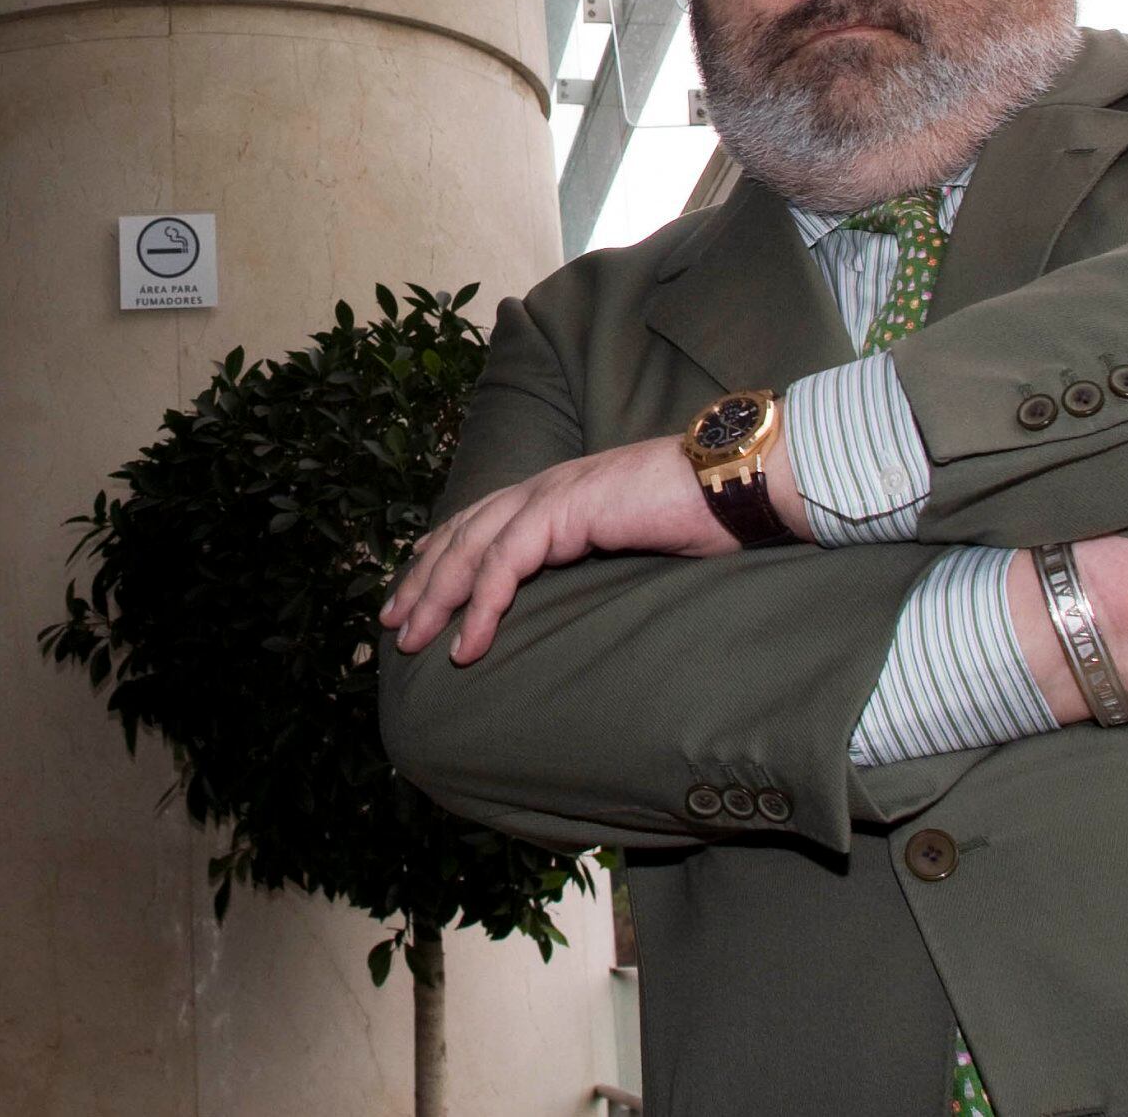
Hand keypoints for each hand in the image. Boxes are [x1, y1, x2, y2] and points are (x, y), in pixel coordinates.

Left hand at [382, 437, 735, 663]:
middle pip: (461, 534)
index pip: (480, 521)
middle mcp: (543, 487)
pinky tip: (466, 644)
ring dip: (436, 597)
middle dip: (421, 579)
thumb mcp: (632, 545)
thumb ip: (594, 557)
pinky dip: (480, 606)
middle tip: (392, 623)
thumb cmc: (700, 518)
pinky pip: (505, 564)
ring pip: (471, 549)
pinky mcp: (564, 510)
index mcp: (557, 493)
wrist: (735, 483)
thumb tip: (579, 598)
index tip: (413, 589)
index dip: (441, 553)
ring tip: (412, 640)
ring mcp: (550, 495)